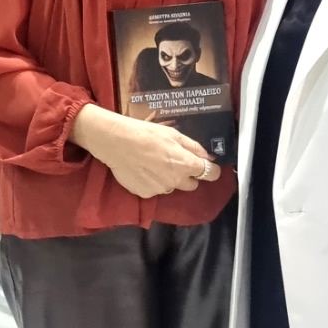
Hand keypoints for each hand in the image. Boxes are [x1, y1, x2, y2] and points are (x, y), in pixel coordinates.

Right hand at [71, 105, 220, 198]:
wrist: (117, 142)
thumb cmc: (146, 133)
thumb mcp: (174, 134)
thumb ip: (194, 147)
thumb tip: (209, 157)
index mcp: (186, 164)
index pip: (211, 174)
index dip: (210, 169)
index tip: (206, 166)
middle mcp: (176, 180)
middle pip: (192, 184)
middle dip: (187, 174)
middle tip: (174, 161)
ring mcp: (161, 189)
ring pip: (172, 186)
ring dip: (169, 178)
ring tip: (153, 163)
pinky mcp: (146, 194)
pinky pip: (155, 190)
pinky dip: (152, 182)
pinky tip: (143, 169)